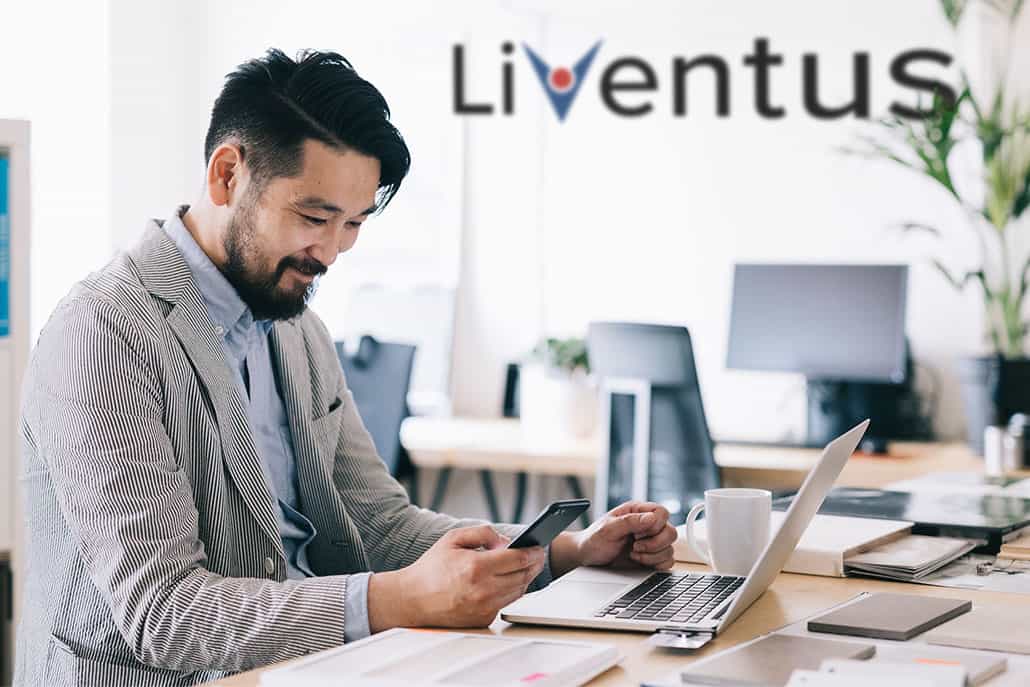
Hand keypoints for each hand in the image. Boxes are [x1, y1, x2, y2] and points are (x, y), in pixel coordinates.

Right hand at [368, 525, 545, 631]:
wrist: (412, 600)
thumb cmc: (431, 568)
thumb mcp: (453, 539)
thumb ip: (483, 533)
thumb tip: (506, 541)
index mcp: (476, 567)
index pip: (517, 559)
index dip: (533, 551)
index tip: (538, 546)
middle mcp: (483, 590)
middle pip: (522, 576)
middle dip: (533, 564)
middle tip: (538, 556)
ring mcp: (484, 608)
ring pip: (518, 591)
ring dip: (525, 578)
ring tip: (526, 567)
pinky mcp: (483, 620)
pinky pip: (505, 603)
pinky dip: (510, 591)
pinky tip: (509, 581)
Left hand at [550, 501, 676, 576]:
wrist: (587, 558)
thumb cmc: (593, 540)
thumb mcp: (607, 529)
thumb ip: (629, 522)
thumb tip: (652, 518)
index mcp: (637, 512)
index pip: (662, 512)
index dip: (655, 525)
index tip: (637, 534)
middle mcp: (647, 526)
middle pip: (670, 532)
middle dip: (654, 543)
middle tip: (635, 546)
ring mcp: (651, 542)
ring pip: (670, 549)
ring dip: (653, 556)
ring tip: (633, 554)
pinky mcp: (652, 558)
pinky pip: (668, 561)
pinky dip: (656, 564)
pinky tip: (640, 562)